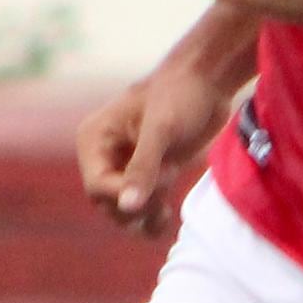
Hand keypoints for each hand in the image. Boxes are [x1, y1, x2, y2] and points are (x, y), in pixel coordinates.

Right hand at [78, 63, 237, 241]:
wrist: (209, 82)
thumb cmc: (181, 95)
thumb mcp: (161, 129)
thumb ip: (143, 168)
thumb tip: (127, 208)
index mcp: (94, 139)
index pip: (97, 186)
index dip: (125, 194)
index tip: (163, 177)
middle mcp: (103, 157)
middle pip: (108, 204)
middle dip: (138, 205)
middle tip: (169, 180)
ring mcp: (125, 169)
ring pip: (123, 213)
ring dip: (144, 218)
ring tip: (166, 207)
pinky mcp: (148, 176)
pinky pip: (140, 211)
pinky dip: (151, 220)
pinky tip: (167, 216)